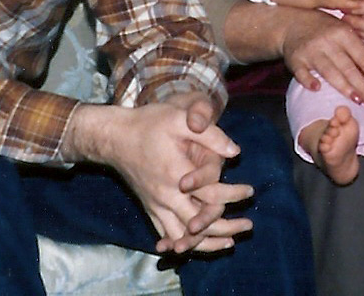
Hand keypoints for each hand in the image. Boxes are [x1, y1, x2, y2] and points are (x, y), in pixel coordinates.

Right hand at [65, 98, 252, 253]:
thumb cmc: (147, 124)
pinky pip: (167, 235)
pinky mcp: (148, 208)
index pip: (212, 195)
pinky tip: (196, 244)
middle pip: (201, 225)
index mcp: (177, 174)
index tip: (250, 191)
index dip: (234, 195)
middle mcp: (166, 197)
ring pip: (183, 238)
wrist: (113, 136)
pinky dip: (184, 244)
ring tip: (229, 241)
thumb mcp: (178, 119)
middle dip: (227, 228)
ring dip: (207, 243)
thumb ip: (209, 134)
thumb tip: (235, 151)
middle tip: (248, 226)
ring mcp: (155, 205)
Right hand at [281, 7, 363, 108]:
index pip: (363, 57)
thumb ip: (362, 50)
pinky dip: (308, 80)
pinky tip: (316, 89)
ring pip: (329, 71)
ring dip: (344, 87)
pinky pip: (302, 71)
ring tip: (358, 100)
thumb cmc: (324, 29)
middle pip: (348, 67)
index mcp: (343, 33)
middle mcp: (327, 41)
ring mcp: (310, 50)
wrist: (292, 22)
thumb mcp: (345, 32)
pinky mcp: (295, 58)